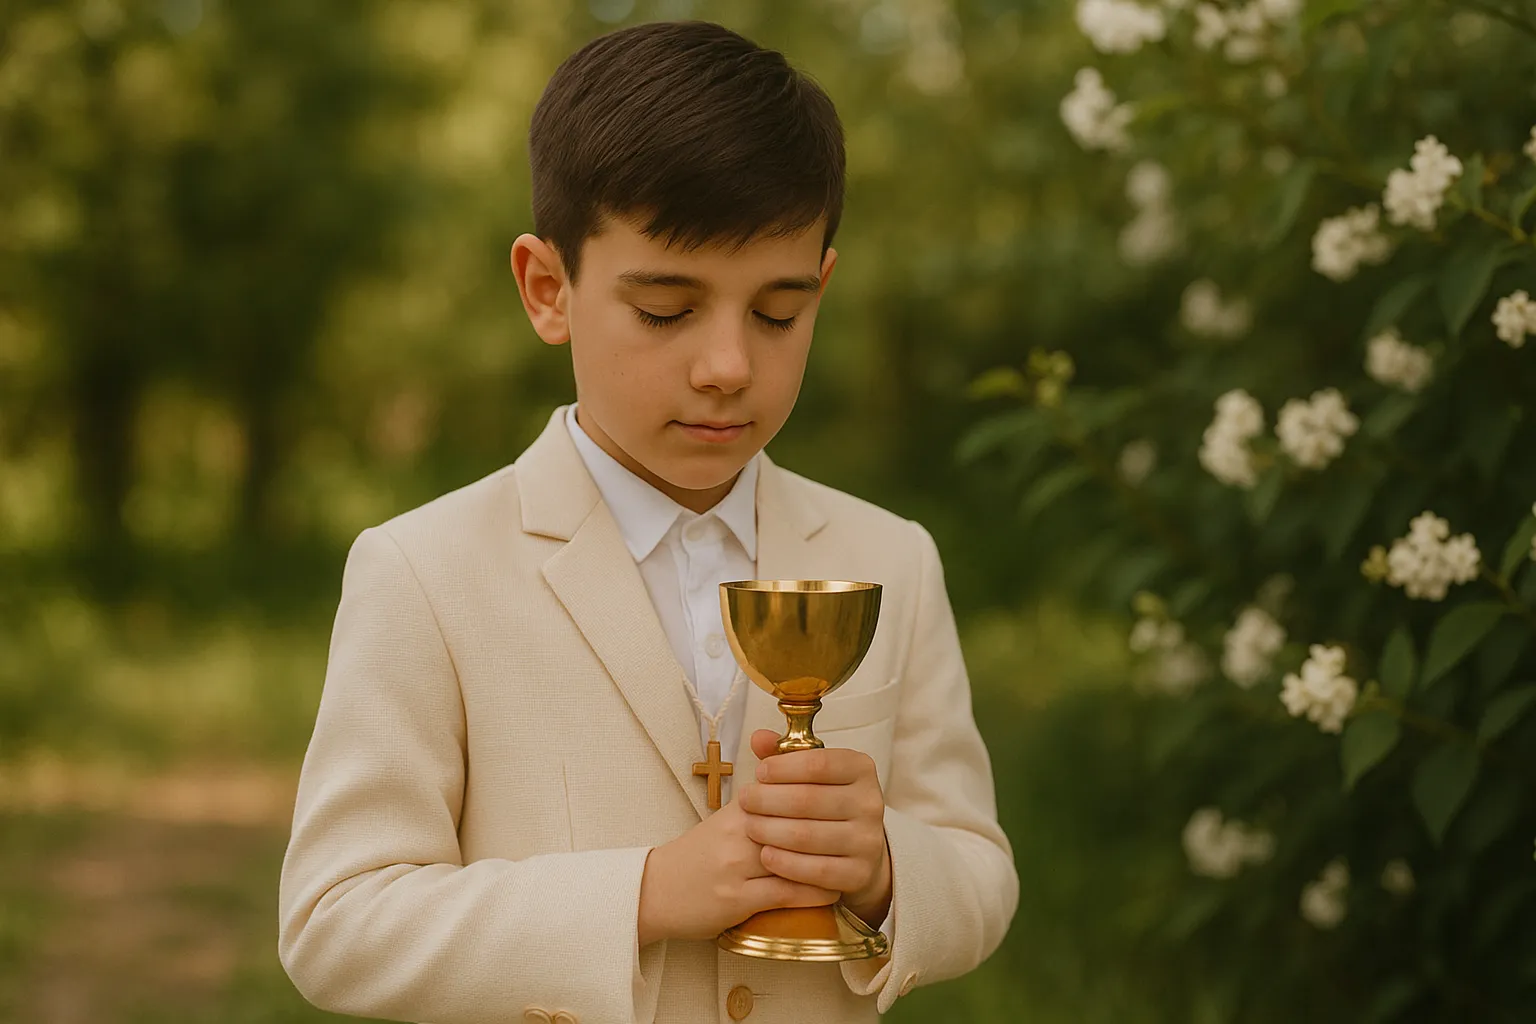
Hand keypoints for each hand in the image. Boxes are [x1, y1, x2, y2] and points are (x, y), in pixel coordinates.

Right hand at [637, 789, 839, 945]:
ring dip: (827, 859)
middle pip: (794, 821)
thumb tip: (793, 780)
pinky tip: (832, 889)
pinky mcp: (736, 899)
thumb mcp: (725, 820)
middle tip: (858, 827)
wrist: (656, 890)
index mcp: (737, 811)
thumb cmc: (696, 855)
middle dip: (828, 823)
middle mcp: (737, 834)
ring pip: (794, 856)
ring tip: (851, 859)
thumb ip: (760, 801)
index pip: (785, 792)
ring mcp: (736, 867)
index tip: (845, 794)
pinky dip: (813, 891)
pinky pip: (785, 892)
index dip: (817, 792)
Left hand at [739, 729, 892, 925]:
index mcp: (861, 769)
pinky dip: (785, 862)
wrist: (858, 848)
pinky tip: (766, 854)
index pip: (818, 763)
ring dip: (770, 831)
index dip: (783, 767)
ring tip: (750, 826)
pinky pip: (815, 870)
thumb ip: (784, 754)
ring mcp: (867, 840)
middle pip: (808, 800)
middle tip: (744, 800)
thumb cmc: (825, 801)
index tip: (759, 772)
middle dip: (768, 800)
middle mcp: (870, 803)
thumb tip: (758, 737)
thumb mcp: (810, 773)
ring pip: (808, 835)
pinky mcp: (859, 873)